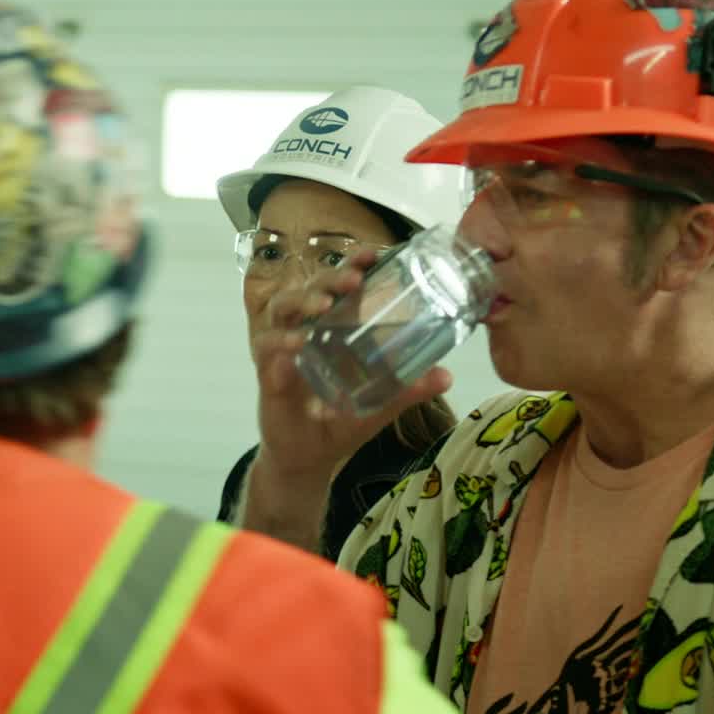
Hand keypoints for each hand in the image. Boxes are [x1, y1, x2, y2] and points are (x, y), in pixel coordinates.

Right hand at [243, 251, 451, 553]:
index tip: (374, 254)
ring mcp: (282, 350)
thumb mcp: (378, 404)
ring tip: (324, 306)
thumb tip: (446, 374)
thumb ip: (407, 389)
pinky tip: (298, 343)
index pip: (338, 287)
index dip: (352, 266)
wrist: (308, 458)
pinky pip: (267, 349)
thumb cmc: (338, 422)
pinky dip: (280, 342)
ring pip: (283, 309)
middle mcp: (303, 330)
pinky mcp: (267, 373)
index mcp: (330, 329)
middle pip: (309, 288)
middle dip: (330, 277)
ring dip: (302, 301)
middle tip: (353, 278)